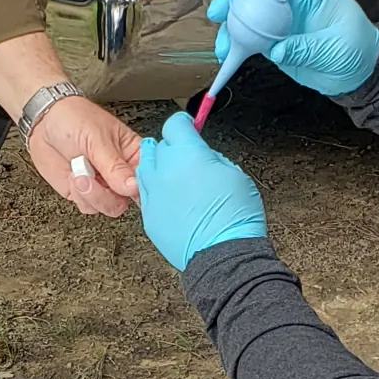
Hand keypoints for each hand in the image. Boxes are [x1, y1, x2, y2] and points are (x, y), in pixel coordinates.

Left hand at [29, 96, 139, 216]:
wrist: (42, 121)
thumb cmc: (74, 118)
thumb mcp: (97, 139)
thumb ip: (115, 166)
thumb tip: (133, 187)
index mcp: (133, 154)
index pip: (149, 178)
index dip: (143, 188)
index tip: (130, 188)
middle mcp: (121, 172)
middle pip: (130, 199)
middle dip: (111, 194)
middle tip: (98, 178)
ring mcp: (103, 184)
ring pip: (110, 207)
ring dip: (93, 194)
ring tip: (80, 173)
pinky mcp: (83, 193)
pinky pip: (89, 207)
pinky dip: (80, 196)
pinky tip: (73, 177)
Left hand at [136, 112, 265, 270]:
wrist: (223, 254)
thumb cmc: (234, 217)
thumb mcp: (234, 174)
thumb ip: (212, 158)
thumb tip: (203, 156)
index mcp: (187, 154)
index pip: (175, 125)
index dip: (183, 125)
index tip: (187, 127)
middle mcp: (164, 170)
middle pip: (157, 146)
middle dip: (170, 147)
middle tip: (184, 156)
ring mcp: (153, 194)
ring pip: (144, 169)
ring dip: (157, 168)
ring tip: (172, 176)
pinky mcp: (148, 215)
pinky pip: (146, 195)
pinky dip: (155, 192)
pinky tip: (170, 199)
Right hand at [207, 0, 378, 95]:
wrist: (360, 73)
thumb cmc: (358, 50)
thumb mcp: (336, 48)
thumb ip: (306, 47)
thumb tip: (276, 50)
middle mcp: (293, 2)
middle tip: (217, 13)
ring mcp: (281, 22)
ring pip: (248, 17)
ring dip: (231, 29)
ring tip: (222, 46)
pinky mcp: (274, 42)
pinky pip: (250, 40)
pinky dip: (237, 48)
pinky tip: (228, 56)